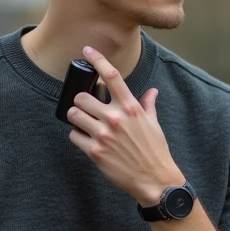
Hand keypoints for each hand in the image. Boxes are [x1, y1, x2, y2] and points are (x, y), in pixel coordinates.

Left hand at [68, 45, 183, 204]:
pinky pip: (74, 136)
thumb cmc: (155, 151)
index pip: (111, 76)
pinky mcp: (94, 152)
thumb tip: (152, 92)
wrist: (154, 180)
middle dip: (81, 100)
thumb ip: (148, 105)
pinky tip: (85, 139)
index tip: (87, 50)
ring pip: (74, 114)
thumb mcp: (154, 124)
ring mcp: (103, 135)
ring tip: (83, 122)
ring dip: (76, 117)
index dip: (97, 60)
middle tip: (86, 107)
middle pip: (83, 97)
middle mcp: (115, 118)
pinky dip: (77, 136)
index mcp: (130, 107)